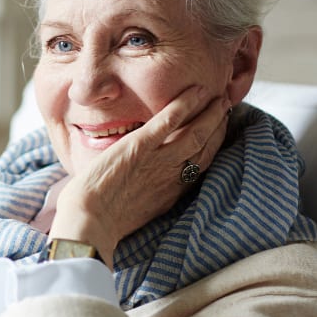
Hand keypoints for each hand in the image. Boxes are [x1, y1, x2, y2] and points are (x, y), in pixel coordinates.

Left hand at [49, 86, 230, 268]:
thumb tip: (142, 181)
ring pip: (195, 133)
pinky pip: (168, 122)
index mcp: (172, 192)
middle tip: (227, 106)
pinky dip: (184, 105)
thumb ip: (147, 192)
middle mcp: (171, 176)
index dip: (213, 144)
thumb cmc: (102, 221)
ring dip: (210, 114)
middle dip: (219, 126)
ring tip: (220, 98)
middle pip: (205, 147)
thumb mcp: (136, 208)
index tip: (220, 128)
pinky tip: (196, 92)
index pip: (201, 163)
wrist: (89, 224)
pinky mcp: (139, 147)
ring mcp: (158, 161)